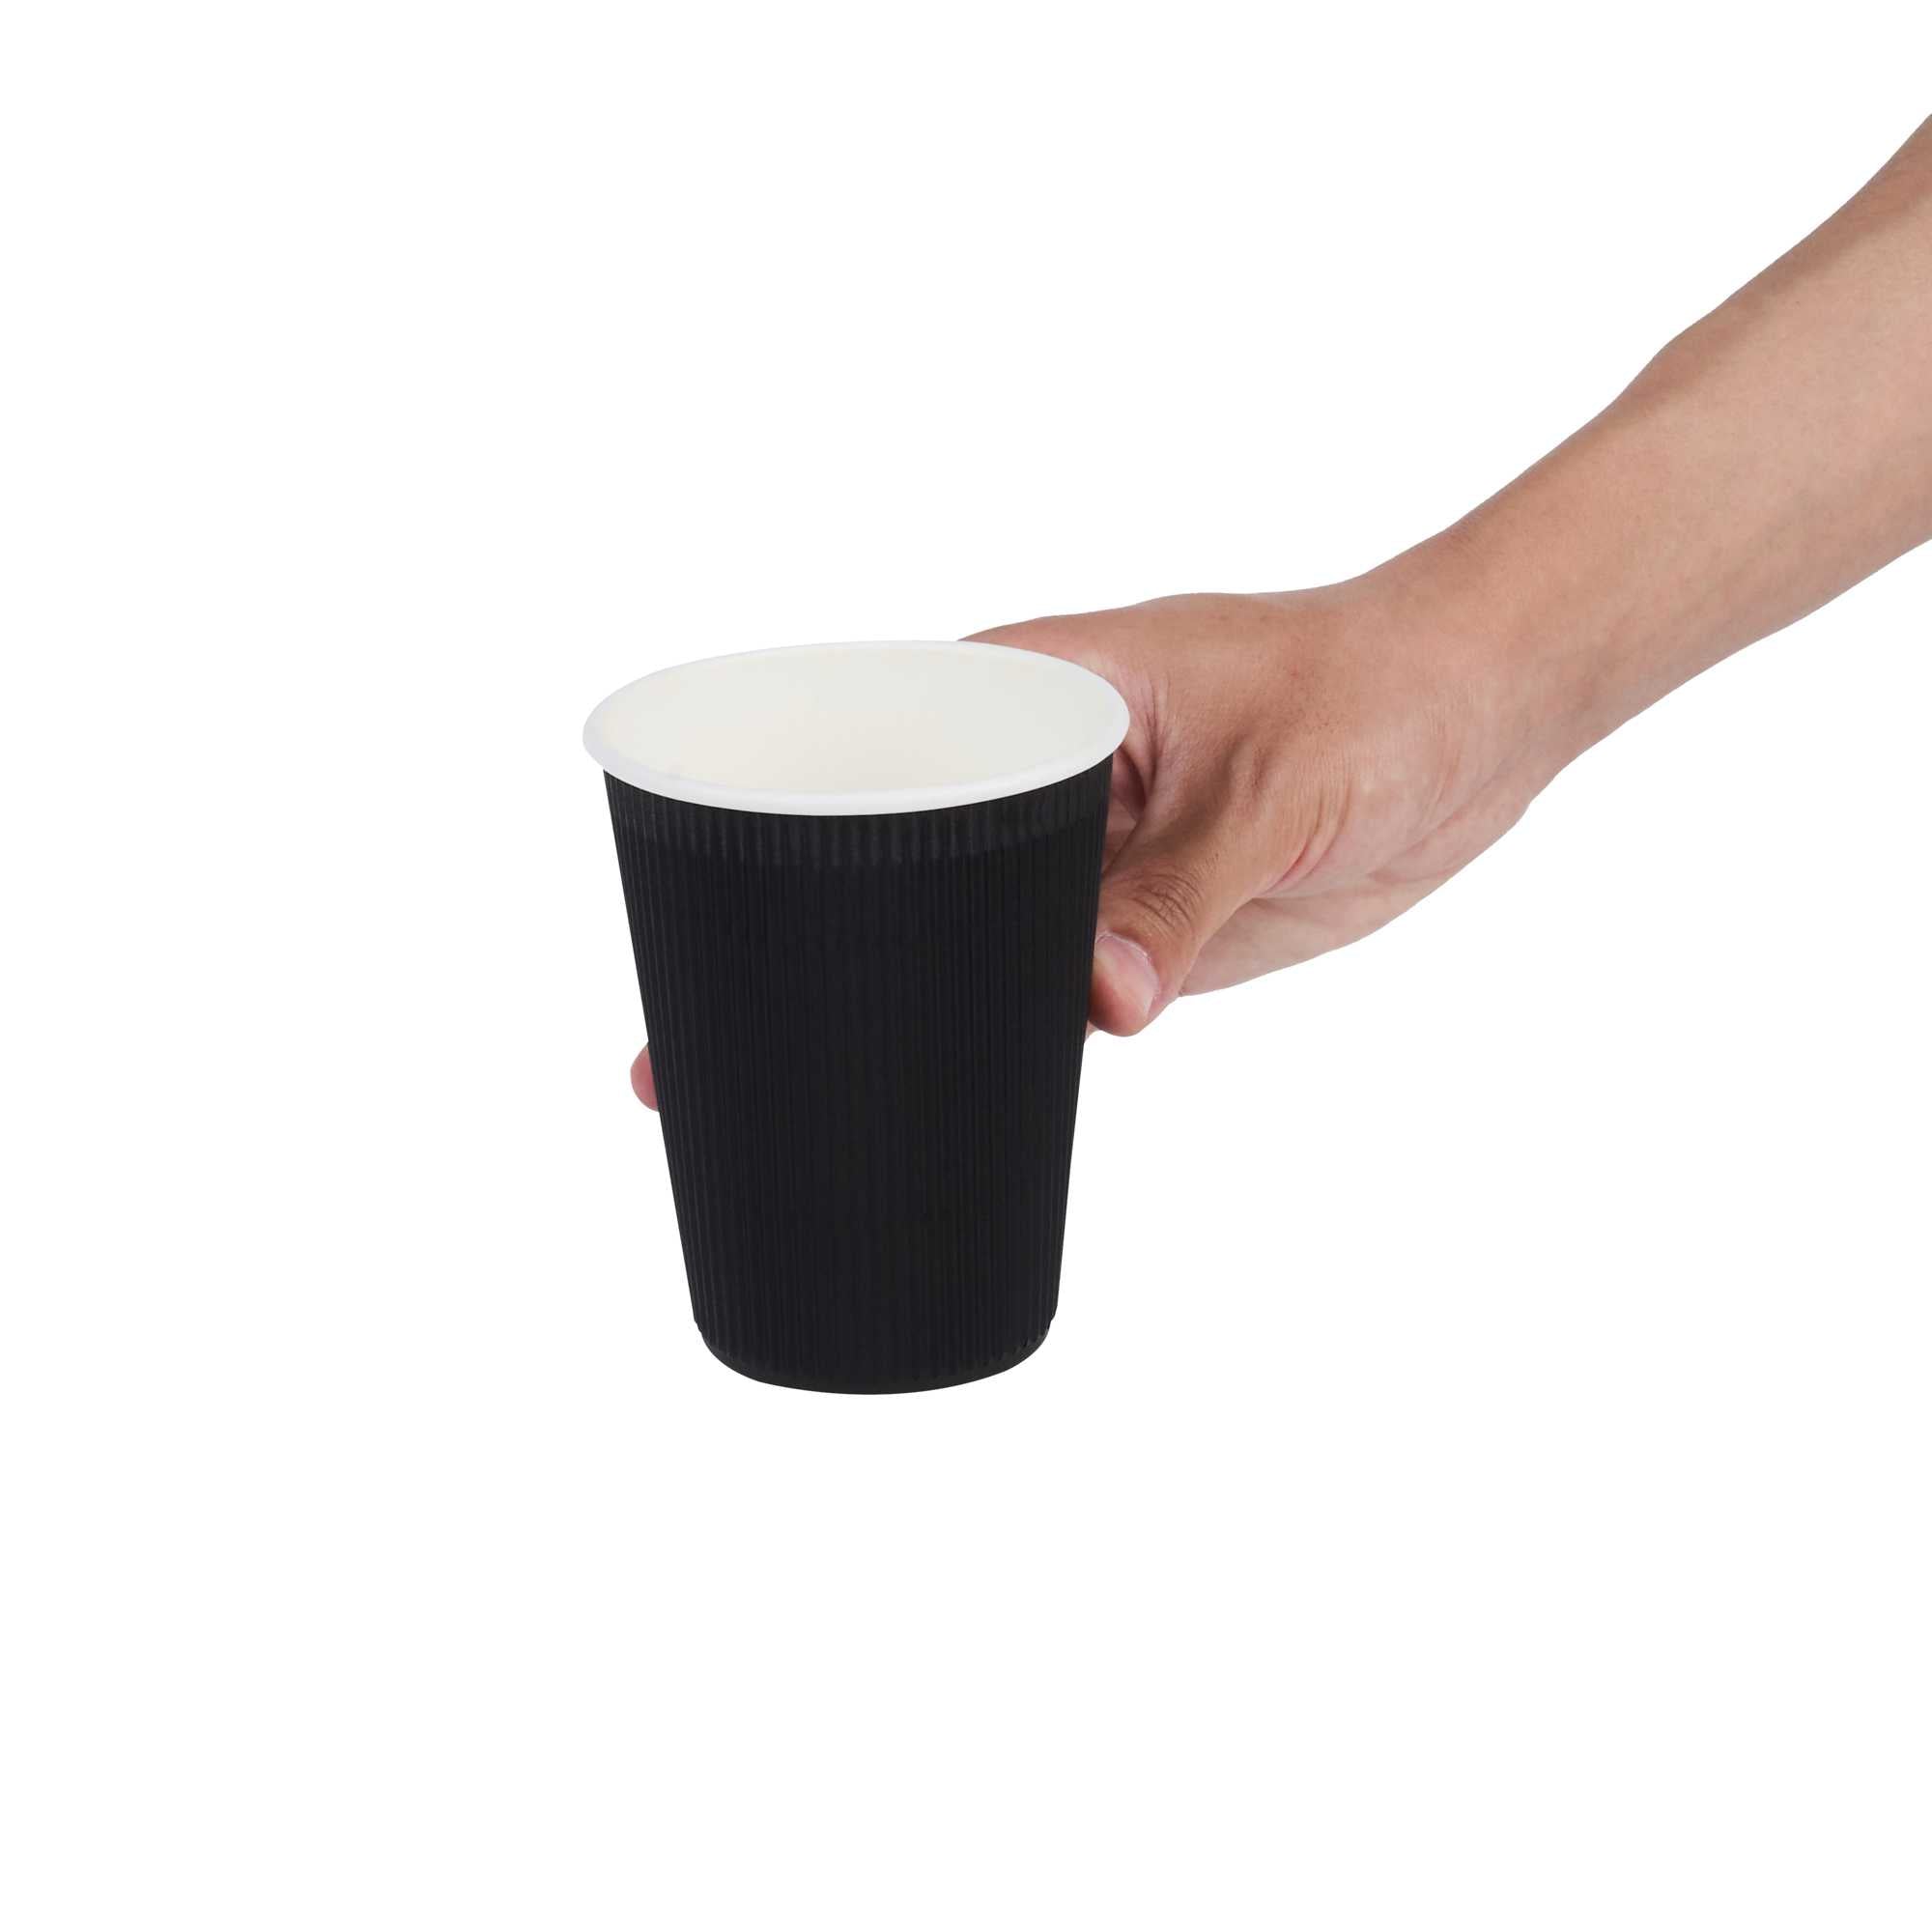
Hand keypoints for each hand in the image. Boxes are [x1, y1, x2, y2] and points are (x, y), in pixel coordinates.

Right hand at [630, 564, 1568, 1100]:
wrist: (1485, 713)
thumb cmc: (1380, 686)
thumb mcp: (1274, 785)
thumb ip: (1179, 889)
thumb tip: (1098, 1001)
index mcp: (1034, 689)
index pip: (865, 760)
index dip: (770, 845)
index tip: (691, 934)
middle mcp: (1035, 771)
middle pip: (884, 866)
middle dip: (801, 954)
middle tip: (691, 1062)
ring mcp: (1081, 854)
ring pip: (958, 941)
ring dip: (891, 1008)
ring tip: (780, 1097)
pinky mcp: (1138, 923)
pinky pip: (1044, 988)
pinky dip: (1001, 1036)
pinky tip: (938, 1091)